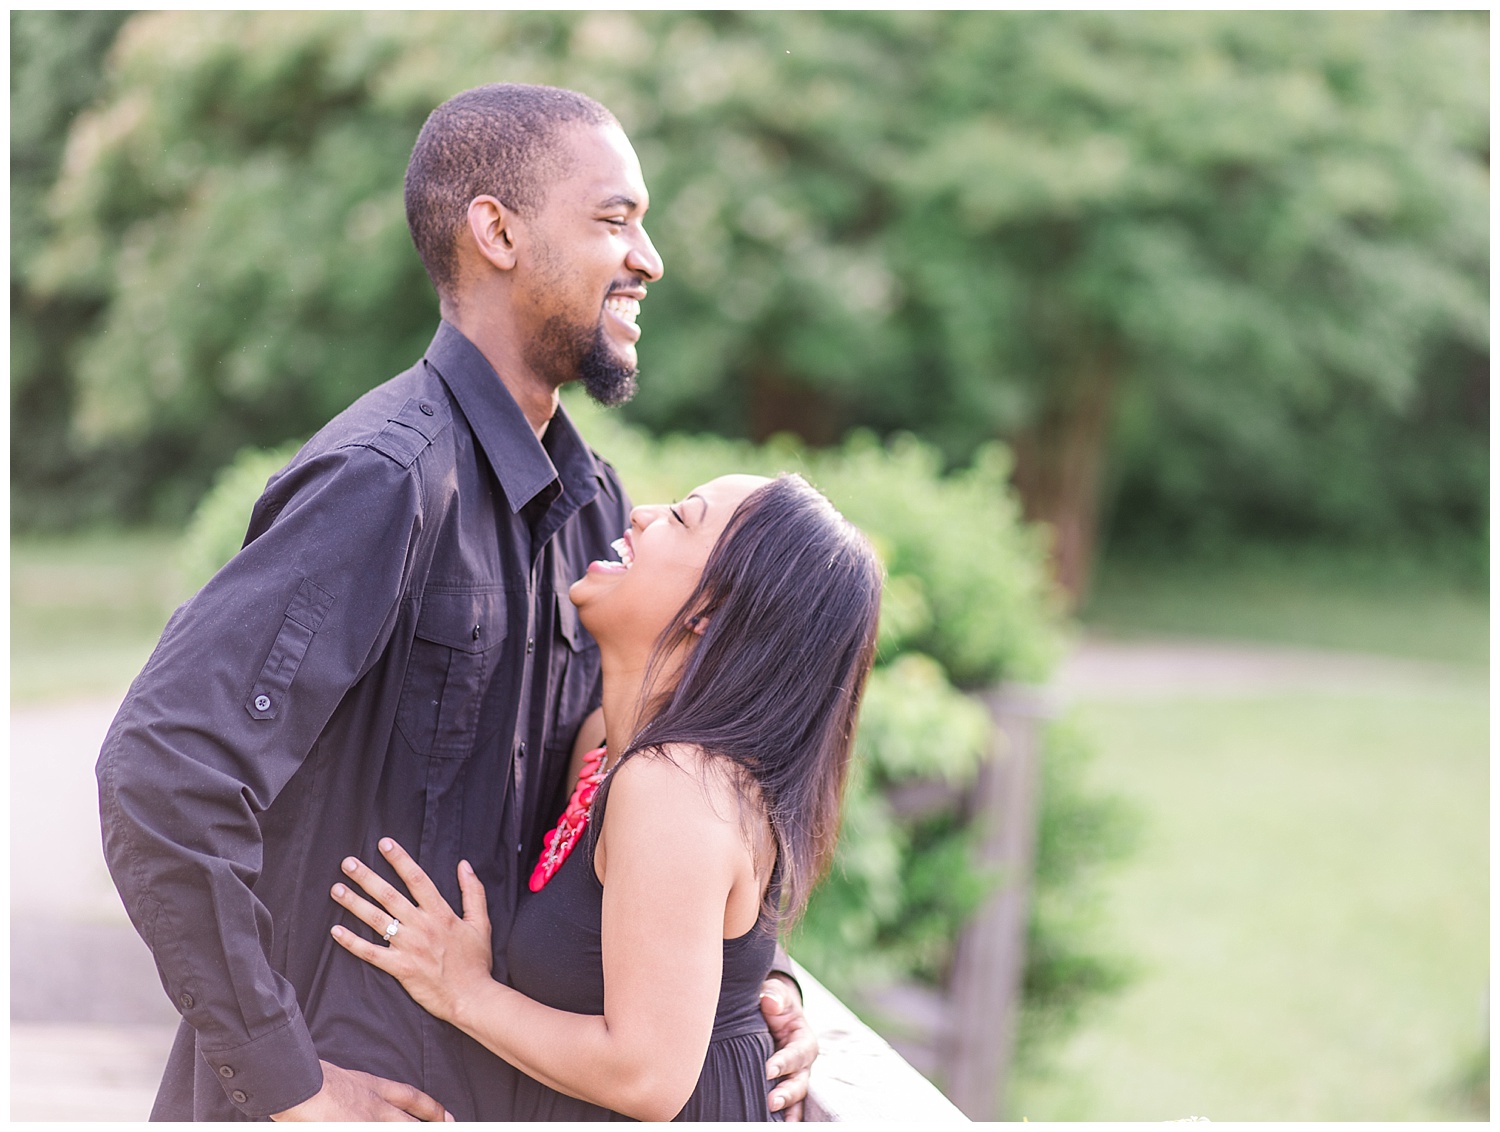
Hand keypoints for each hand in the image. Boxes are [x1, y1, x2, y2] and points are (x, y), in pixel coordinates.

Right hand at [270, 1060, 451, 1120]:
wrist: (300, 1084)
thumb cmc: (310, 1076)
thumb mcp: (340, 1077)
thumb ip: (353, 1090)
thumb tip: (351, 1098)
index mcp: (372, 1088)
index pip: (411, 1097)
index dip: (431, 1108)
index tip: (446, 1115)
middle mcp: (375, 1107)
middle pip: (411, 1122)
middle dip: (432, 1126)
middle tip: (451, 1128)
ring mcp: (366, 1123)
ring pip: (400, 1128)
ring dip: (414, 1130)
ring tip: (437, 1131)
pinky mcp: (355, 1129)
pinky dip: (379, 1131)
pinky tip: (378, 1131)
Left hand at [330, 838, 493, 1023]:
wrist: (472, 997)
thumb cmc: (476, 962)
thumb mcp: (481, 922)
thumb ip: (473, 891)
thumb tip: (464, 865)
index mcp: (441, 913)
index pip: (417, 879)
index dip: (399, 860)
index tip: (384, 844)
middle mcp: (422, 926)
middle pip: (389, 895)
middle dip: (367, 877)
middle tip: (348, 863)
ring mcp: (408, 947)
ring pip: (376, 920)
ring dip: (354, 903)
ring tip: (337, 889)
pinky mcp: (400, 968)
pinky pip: (371, 953)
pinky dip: (352, 942)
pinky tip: (336, 931)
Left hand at [760, 973, 816, 1120]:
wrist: (771, 1013)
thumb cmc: (774, 1002)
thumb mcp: (775, 993)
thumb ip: (775, 996)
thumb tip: (769, 1001)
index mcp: (804, 1040)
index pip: (796, 1053)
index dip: (783, 1062)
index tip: (768, 1070)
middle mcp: (803, 1063)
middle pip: (799, 1082)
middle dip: (787, 1093)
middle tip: (772, 1101)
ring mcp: (794, 1078)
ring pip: (795, 1098)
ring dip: (787, 1110)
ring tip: (777, 1121)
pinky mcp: (782, 1087)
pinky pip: (786, 1105)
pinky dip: (782, 1116)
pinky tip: (771, 1124)